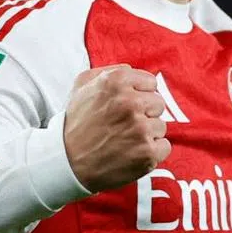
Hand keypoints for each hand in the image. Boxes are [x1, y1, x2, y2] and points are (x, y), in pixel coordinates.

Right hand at [63, 65, 171, 192]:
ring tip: (123, 141)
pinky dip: (151, 153)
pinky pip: (164, 146)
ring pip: (160, 126)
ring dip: (146, 135)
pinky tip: (131, 154)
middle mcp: (130, 102)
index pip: (150, 83)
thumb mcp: (81, 87)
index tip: (126, 108)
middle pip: (158, 104)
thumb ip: (107, 71)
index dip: (139, 96)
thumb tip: (132, 69)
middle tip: (123, 126)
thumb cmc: (75, 124)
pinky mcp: (147, 152)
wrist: (66, 163)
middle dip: (144, 114)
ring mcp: (140, 128)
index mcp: (117, 81)